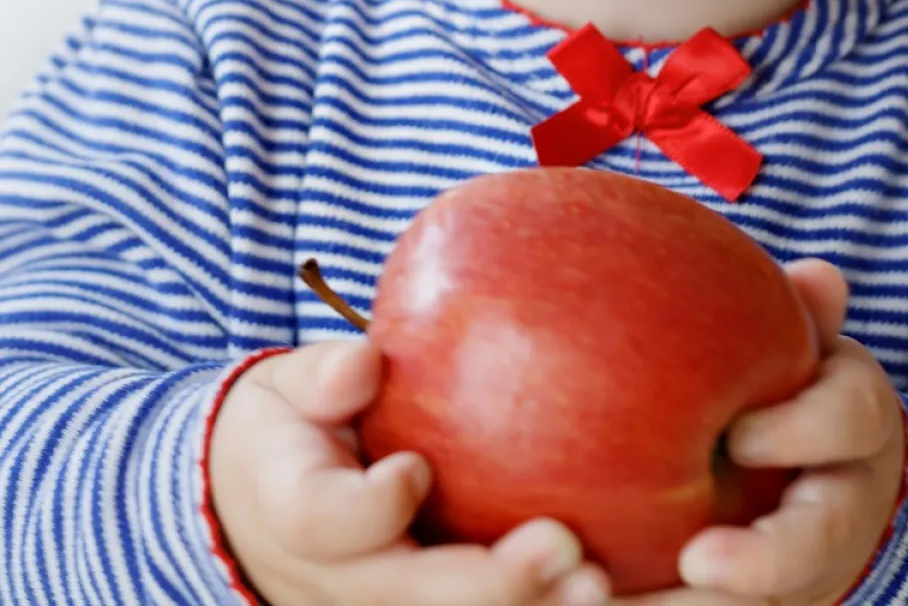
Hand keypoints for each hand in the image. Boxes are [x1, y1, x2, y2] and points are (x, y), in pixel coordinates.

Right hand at [209, 340, 610, 605]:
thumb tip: (360, 364)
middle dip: (490, 585)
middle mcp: (338, 583)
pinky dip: (543, 603)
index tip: (412, 470)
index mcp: (295, 514)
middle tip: (565, 551)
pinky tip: (613, 586)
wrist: (256, 513)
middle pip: (411, 600)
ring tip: (596, 584)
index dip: (369, 509)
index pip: (324, 523)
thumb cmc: (292, 431)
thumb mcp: (287, 390)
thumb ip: (320, 378)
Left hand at [620, 261, 906, 605]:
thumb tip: (820, 274)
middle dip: (763, 562)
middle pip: (815, 544)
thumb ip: (804, 311)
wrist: (819, 472)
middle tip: (698, 561)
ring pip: (768, 602)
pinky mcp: (759, 595)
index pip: (848, 420)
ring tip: (624, 601)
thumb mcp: (805, 342)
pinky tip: (595, 600)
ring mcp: (804, 569)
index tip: (742, 436)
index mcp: (854, 428)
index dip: (800, 430)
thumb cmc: (792, 385)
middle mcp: (840, 508)